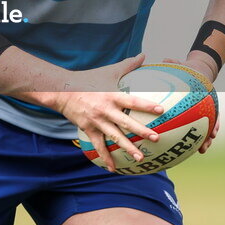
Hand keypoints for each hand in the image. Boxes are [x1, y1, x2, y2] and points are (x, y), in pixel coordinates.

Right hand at [49, 54, 164, 171]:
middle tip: (156, 138)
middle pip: (126, 123)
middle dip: (141, 131)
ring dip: (128, 148)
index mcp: (111, 95)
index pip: (132, 101)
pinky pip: (99, 146)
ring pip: (115, 137)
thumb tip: (144, 55)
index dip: (146, 105)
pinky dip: (106, 158)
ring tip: (141, 157)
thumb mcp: (108, 71)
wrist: (63, 91)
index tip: (160, 110)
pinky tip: (114, 169)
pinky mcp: (89, 129)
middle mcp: (105, 110)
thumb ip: (128, 65)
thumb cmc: (89, 79)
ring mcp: (97, 121)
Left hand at [163, 57, 218, 153]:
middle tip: (206, 146)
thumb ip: (174, 63)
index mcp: (205, 96)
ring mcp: (201, 111)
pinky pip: (194, 126)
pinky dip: (192, 134)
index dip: (214, 123)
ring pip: (204, 127)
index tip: (214, 133)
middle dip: (209, 136)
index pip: (213, 111)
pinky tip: (189, 144)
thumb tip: (166, 59)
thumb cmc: (185, 69)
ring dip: (204, 139)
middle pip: (211, 123)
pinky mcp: (193, 115)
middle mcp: (206, 105)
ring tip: (201, 150)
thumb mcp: (181, 65)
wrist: (193, 71)